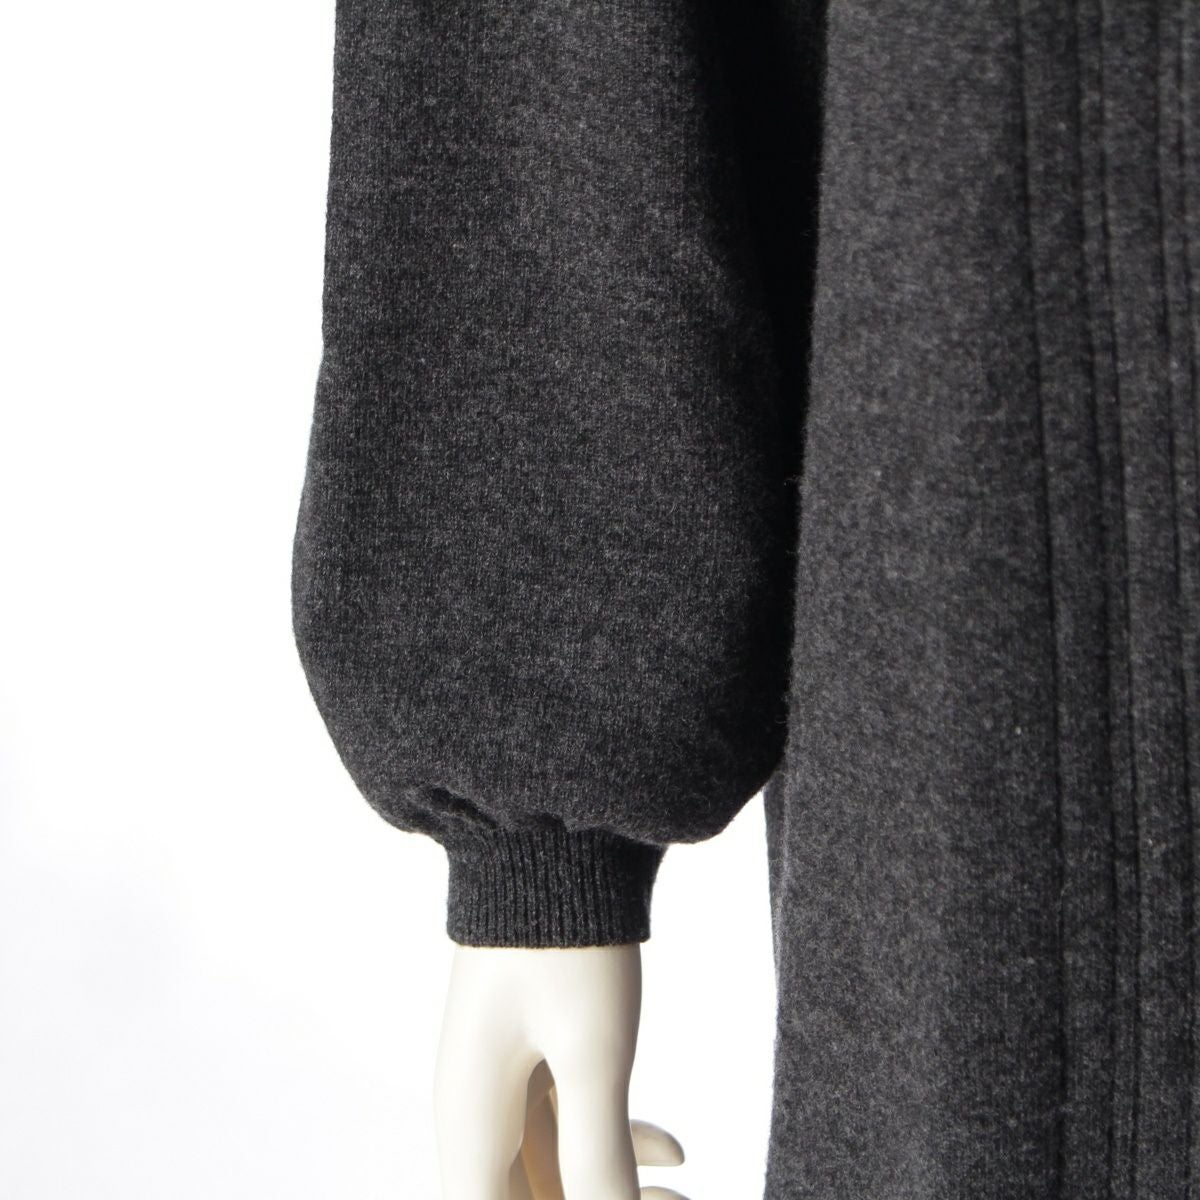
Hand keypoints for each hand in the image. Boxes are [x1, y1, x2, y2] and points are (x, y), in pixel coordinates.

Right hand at [434, 943, 689, 1198]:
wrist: (555, 837)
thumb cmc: (565, 941)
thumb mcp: (592, 1052)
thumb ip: (598, 1155)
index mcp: (470, 1117)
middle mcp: (476, 1107)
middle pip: (523, 1197)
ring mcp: (503, 1079)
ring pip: (551, 1169)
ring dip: (610, 1187)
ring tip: (684, 1193)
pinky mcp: (532, 1050)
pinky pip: (565, 1124)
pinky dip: (613, 1141)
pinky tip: (676, 1149)